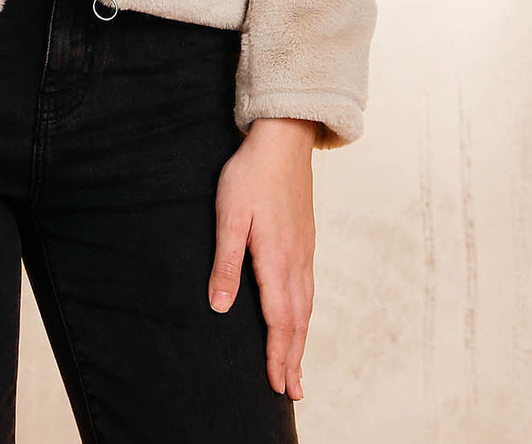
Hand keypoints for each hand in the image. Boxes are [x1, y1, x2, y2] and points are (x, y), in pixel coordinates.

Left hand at [207, 117, 316, 400]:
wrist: (283, 140)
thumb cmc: (250, 175)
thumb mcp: (229, 216)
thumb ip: (226, 263)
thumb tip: (222, 307)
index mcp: (276, 258)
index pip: (279, 318)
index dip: (278, 353)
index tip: (276, 383)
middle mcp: (296, 260)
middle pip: (297, 320)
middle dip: (293, 357)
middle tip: (292, 391)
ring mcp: (304, 250)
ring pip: (306, 306)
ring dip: (301, 340)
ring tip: (297, 367)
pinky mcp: (305, 240)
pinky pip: (308, 288)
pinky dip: (305, 315)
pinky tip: (300, 318)